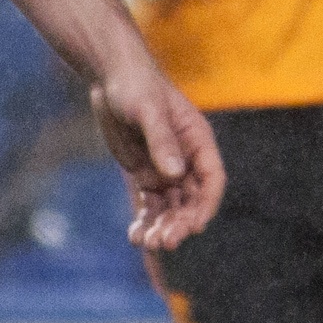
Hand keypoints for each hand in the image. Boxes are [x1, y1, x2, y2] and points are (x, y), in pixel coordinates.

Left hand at [87, 51, 224, 251]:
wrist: (110, 79)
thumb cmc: (136, 86)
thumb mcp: (148, 110)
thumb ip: (162, 141)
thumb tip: (175, 173)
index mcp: (198, 140)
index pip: (212, 179)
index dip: (206, 204)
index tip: (195, 225)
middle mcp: (186, 160)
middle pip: (191, 200)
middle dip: (180, 223)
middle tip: (165, 242)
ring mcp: (166, 170)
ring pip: (171, 208)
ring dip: (163, 227)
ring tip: (148, 243)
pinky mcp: (146, 176)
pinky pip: (150, 205)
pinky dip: (145, 221)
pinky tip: (136, 236)